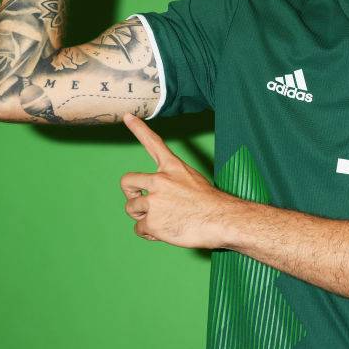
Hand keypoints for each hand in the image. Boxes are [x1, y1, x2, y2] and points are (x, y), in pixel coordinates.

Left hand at [120, 114, 234, 247]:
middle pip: (127, 181)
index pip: (153, 143)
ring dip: (142, 217)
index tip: (127, 115)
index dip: (138, 128)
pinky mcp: (151, 221)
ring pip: (131, 208)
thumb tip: (159, 201)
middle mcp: (160, 180)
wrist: (221, 220)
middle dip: (130, 194)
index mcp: (172, 168)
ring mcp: (154, 200)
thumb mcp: (193, 182)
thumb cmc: (211, 204)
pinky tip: (166, 231)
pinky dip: (149, 233)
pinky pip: (139, 228)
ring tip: (163, 221)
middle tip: (139, 203)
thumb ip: (173, 185)